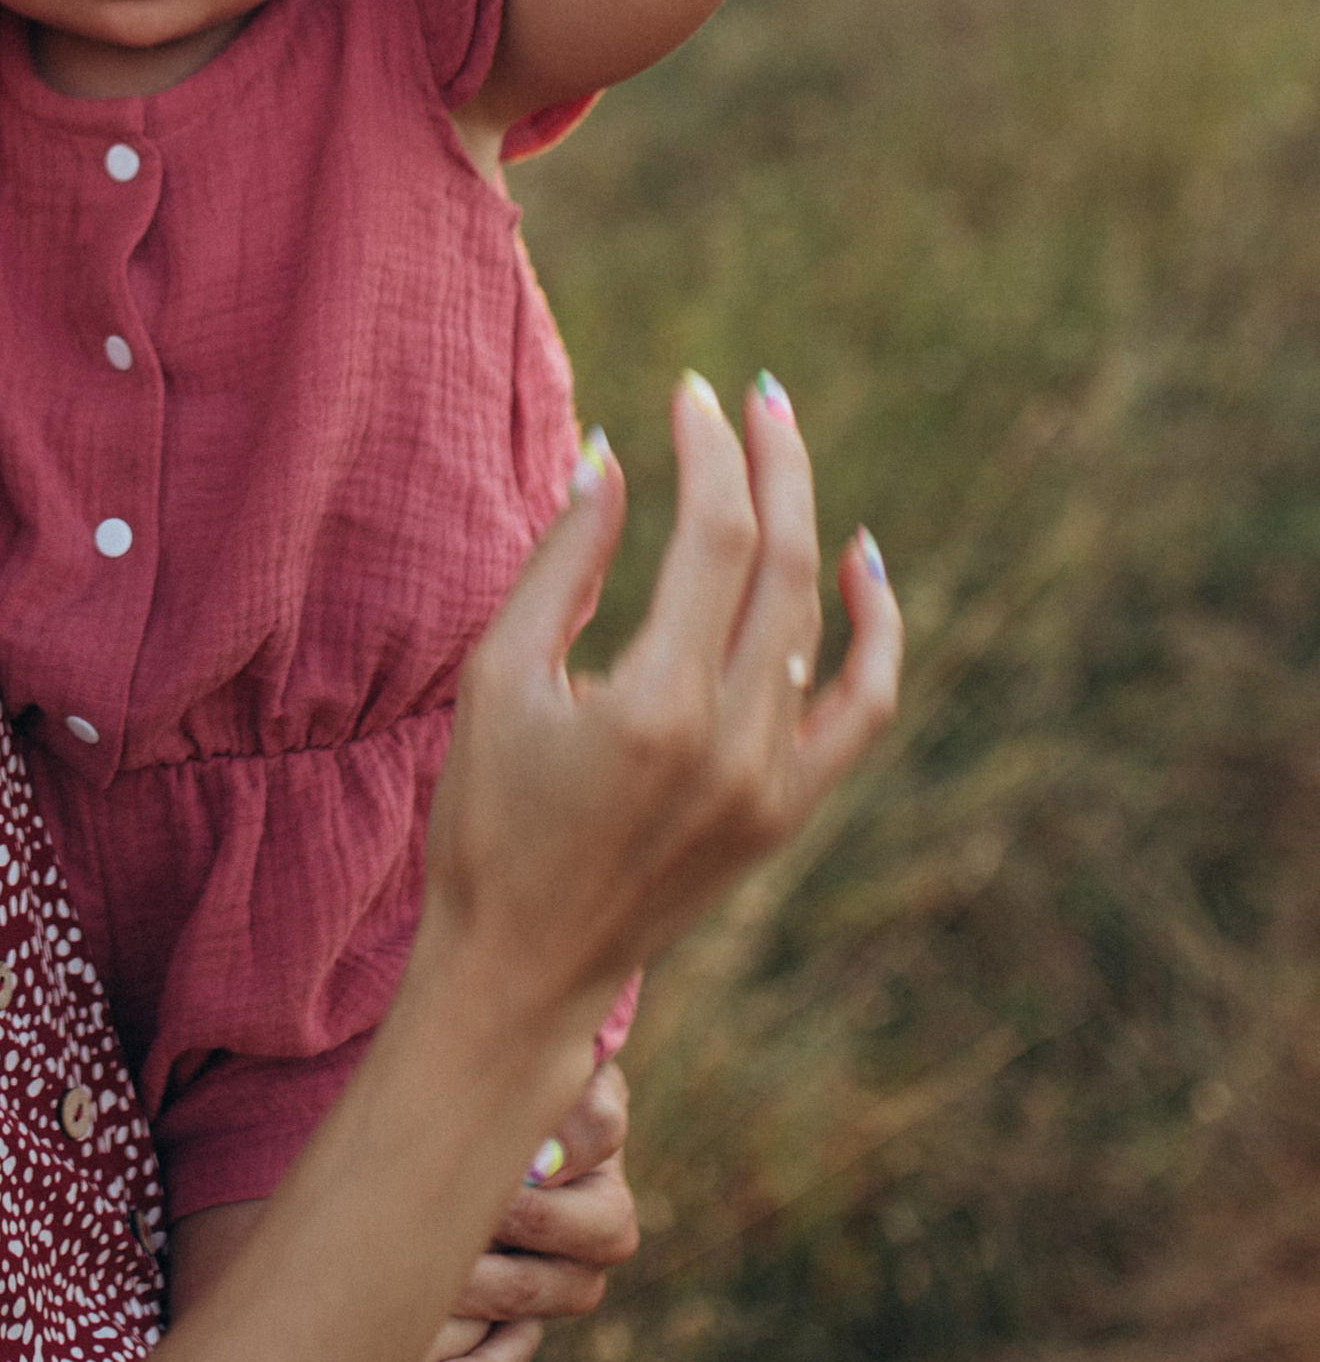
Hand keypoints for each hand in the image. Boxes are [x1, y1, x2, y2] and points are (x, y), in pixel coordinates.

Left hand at [417, 1060, 636, 1361]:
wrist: (413, 1121)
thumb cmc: (445, 1070)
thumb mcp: (472, 1047)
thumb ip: (491, 1037)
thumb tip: (507, 996)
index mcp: (588, 1115)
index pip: (606, 1125)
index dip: (575, 1141)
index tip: (528, 1157)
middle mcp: (596, 1193)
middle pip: (607, 1225)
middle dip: (537, 1221)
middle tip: (484, 1212)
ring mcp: (570, 1262)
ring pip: (570, 1291)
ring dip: (504, 1290)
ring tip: (442, 1282)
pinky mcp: (526, 1313)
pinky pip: (518, 1350)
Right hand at [418, 373, 900, 1029]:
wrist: (522, 966)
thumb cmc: (485, 818)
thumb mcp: (499, 678)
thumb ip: (563, 564)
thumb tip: (612, 457)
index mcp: (656, 708)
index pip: (713, 539)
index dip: (707, 453)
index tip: (688, 395)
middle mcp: (733, 745)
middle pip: (783, 565)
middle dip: (771, 464)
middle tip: (751, 394)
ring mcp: (772, 784)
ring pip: (819, 622)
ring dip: (807, 524)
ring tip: (782, 452)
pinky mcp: (786, 812)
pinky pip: (862, 705)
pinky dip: (875, 630)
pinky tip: (861, 560)